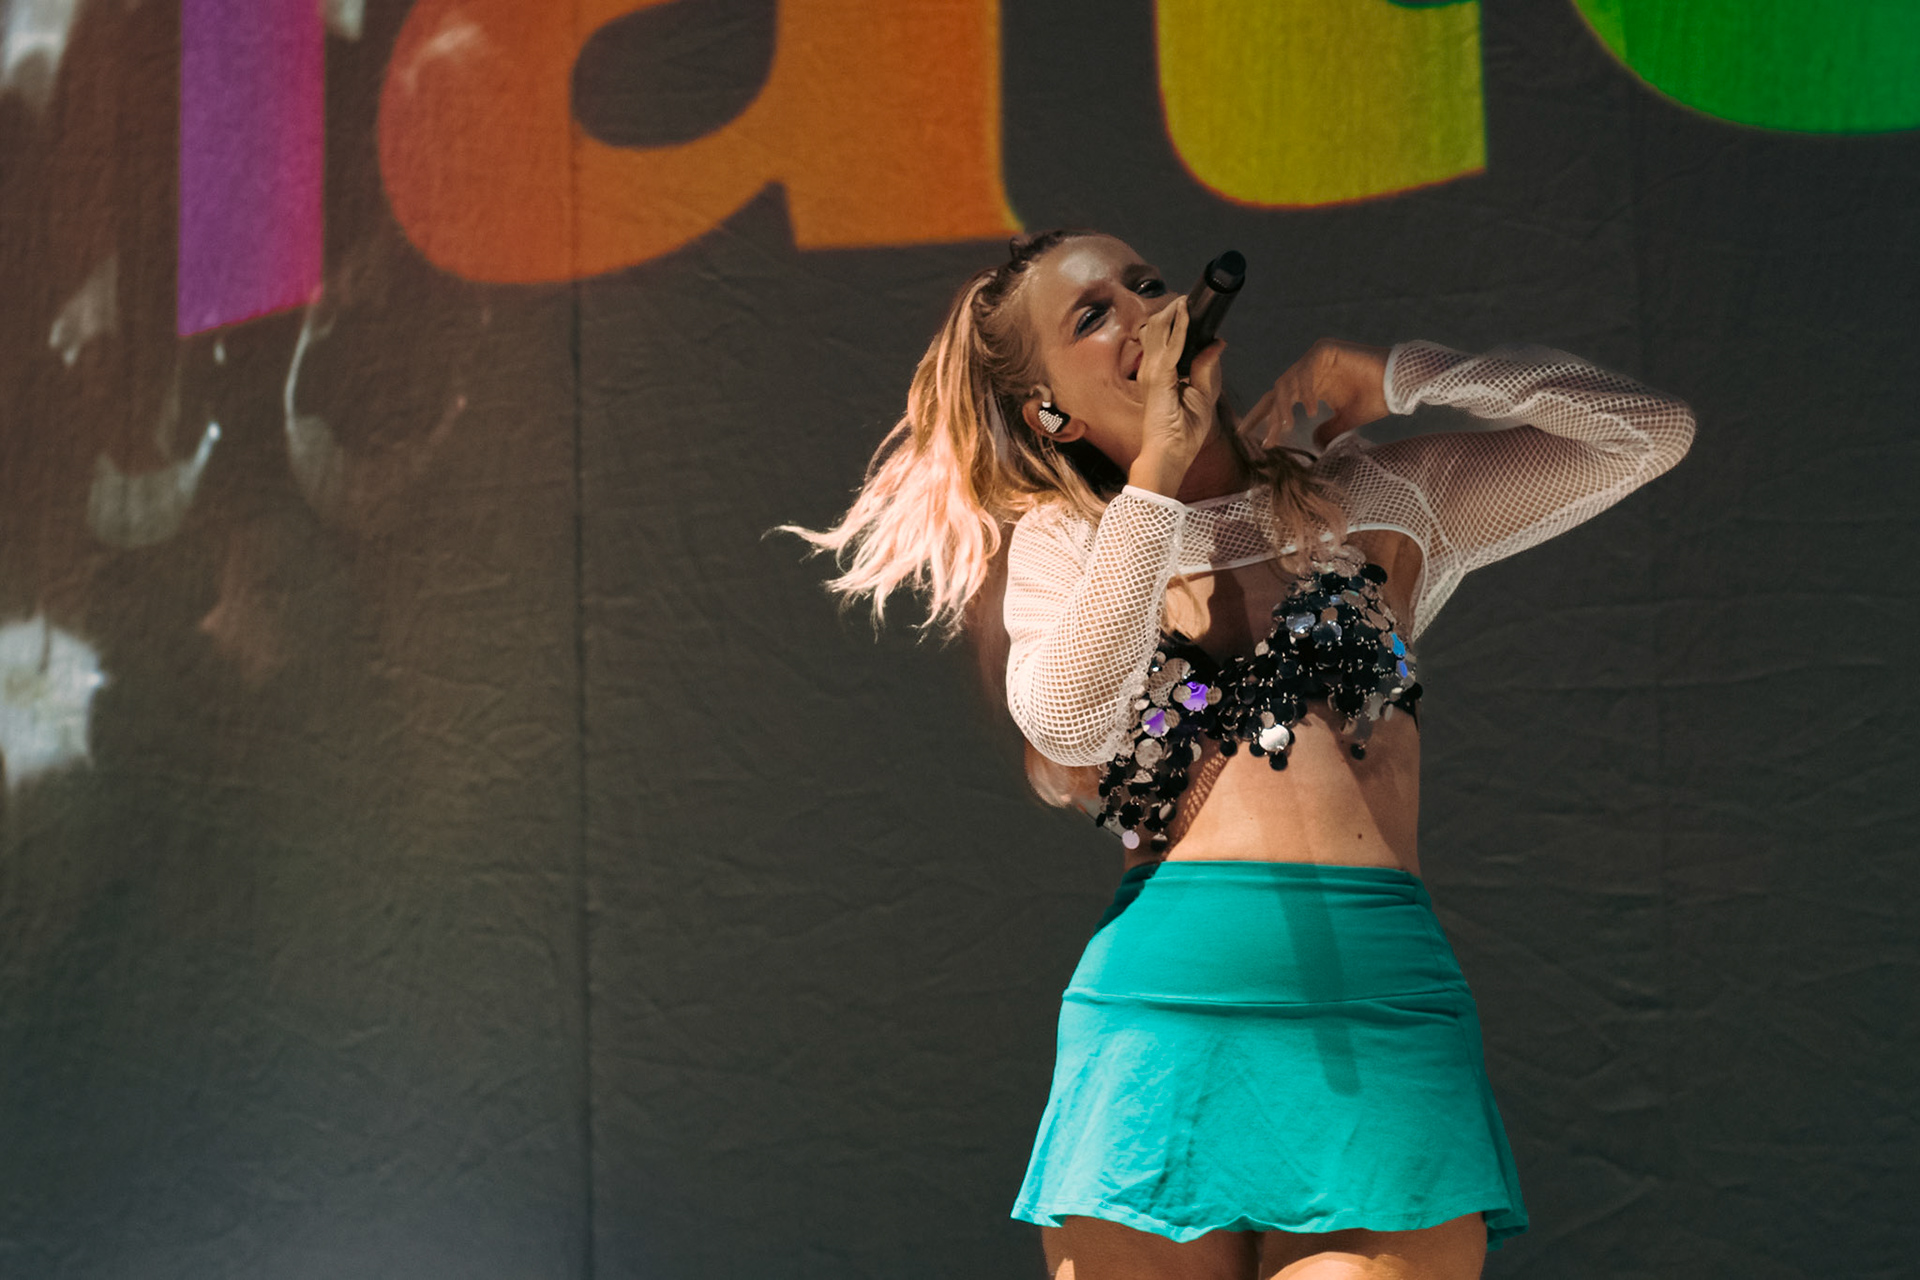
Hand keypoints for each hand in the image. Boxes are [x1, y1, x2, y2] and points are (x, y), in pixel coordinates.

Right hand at [1130, 297, 1224, 494]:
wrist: (1170, 454)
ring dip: (1175, 313)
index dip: (1178, 322)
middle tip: (1189, 298)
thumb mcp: (1202, 395)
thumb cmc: (1182, 432)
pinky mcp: (1160, 377)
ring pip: (1160, 329)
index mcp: (1160, 374)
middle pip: (1159, 329)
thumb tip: (1218, 342)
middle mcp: (1152, 369)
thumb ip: (1206, 368)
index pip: (1166, 340)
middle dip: (1174, 312)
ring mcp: (1152, 371)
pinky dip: (1181, 327)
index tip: (1190, 307)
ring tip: (1187, 298)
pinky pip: (1172, 344)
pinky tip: (1187, 313)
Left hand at [1238, 339, 1390, 450]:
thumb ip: (1328, 430)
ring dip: (1285, 406)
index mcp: (1311, 386)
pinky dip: (1306, 389)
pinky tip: (1311, 409)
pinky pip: (1306, 370)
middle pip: (1277, 392)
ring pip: (1288, 382)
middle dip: (1268, 416)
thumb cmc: (1376, 398)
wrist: (1400, 384)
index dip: (1263, 418)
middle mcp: (1310, 371)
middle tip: (1266, 439)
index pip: (1279, 402)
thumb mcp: (1346, 421)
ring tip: (1286, 427)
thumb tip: (1314, 443)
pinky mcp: (1325, 350)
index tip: (1250, 437)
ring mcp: (1316, 358)